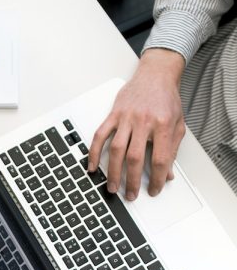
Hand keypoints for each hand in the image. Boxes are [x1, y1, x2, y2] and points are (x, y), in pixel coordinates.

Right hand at [88, 49, 185, 200]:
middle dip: (132, 180)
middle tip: (130, 194)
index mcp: (162, 124)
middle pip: (135, 158)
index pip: (160, 158)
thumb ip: (172, 149)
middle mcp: (143, 121)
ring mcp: (126, 117)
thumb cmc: (166, 98)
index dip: (158, 178)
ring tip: (112, 186)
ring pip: (116, 149)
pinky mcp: (113, 114)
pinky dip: (94, 152)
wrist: (156, 74)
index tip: (155, 189)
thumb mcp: (177, 124)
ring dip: (113, 171)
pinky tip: (92, 166)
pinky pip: (100, 135)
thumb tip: (168, 174)